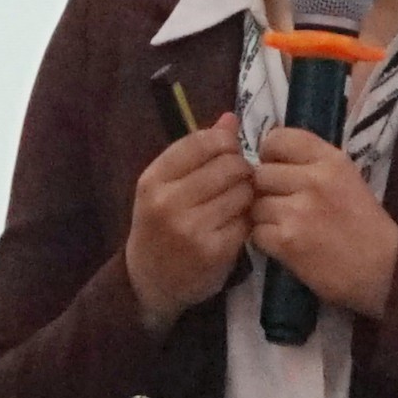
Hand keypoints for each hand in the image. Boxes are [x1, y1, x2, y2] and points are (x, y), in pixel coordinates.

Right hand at [122, 117, 259, 330]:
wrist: (150, 280)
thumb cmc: (160, 224)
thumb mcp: (166, 184)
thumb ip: (196, 150)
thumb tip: (230, 118)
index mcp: (154, 179)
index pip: (201, 142)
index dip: (224, 142)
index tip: (227, 152)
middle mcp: (168, 202)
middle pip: (228, 165)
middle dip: (240, 169)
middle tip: (237, 180)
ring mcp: (191, 228)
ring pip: (242, 192)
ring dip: (246, 194)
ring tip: (235, 203)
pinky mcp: (214, 251)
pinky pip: (246, 221)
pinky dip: (246, 220)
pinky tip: (235, 225)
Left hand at [249, 129, 397, 322]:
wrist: (383, 268)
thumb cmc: (364, 224)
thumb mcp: (347, 179)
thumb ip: (312, 164)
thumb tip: (270, 159)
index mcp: (331, 160)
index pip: (279, 139)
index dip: (269, 154)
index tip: (275, 168)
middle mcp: (313, 180)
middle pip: (261, 174)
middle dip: (265, 190)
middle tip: (281, 204)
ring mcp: (299, 210)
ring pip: (256, 205)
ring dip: (264, 218)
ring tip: (285, 227)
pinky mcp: (288, 240)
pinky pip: (257, 233)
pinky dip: (266, 241)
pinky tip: (285, 245)